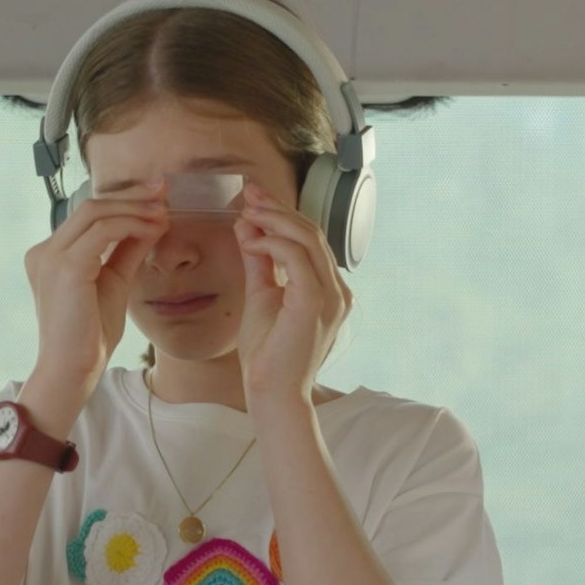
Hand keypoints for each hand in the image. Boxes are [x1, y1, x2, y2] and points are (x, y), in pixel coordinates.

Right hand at [23, 182, 169, 406]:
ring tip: (163, 212)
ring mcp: (49, 257)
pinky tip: (153, 229)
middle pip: (90, 206)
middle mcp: (43, 252)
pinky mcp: (65, 266)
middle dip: (131, 196)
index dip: (123, 201)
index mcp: (49, 256)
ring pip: (95, 212)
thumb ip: (128, 250)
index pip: (87, 215)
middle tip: (164, 191)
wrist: (74, 368)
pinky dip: (131, 225)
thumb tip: (153, 220)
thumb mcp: (114, 282)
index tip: (155, 196)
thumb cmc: (89, 335)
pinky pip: (103, 231)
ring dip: (134, 209)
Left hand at [234, 182, 351, 412]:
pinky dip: (274, 244)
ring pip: (308, 241)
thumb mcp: (260, 296)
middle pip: (311, 234)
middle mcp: (337, 290)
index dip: (282, 215)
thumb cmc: (266, 353)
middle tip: (249, 192)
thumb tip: (248, 227)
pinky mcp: (316, 303)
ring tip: (247, 210)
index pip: (309, 241)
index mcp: (328, 288)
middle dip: (278, 209)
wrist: (271, 392)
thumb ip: (259, 263)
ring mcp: (332, 296)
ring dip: (275, 221)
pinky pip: (298, 260)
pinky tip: (251, 241)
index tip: (253, 197)